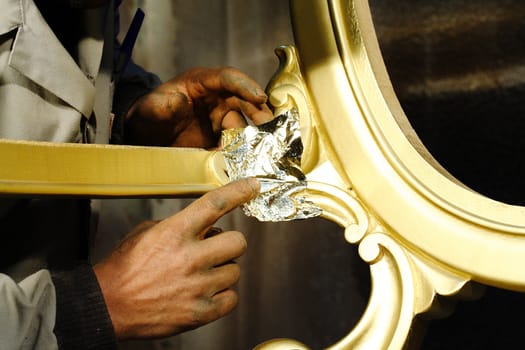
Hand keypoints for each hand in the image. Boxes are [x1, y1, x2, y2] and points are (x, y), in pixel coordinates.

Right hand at [93, 178, 258, 338]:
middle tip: (215, 250)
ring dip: (222, 271)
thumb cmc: (124, 269)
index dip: (238, 191)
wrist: (107, 306)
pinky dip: (222, 296)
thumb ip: (177, 226)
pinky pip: (232, 299)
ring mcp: (197, 286)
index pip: (215, 204)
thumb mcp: (145, 233)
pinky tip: (205, 293)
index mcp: (175, 232)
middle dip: (229, 245)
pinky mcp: (200, 312)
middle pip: (238, 242)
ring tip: (201, 275)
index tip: (252, 186)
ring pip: (235, 271)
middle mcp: (190, 257)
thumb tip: (202, 227)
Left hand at [124, 67, 272, 147]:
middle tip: (271, 129)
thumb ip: (164, 105)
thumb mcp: (152, 108)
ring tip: (261, 151)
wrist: (144, 137)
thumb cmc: (148, 114)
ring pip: (243, 126)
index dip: (246, 86)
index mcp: (202, 82)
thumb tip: (179, 101)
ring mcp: (220, 119)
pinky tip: (247, 163)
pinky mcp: (220, 139)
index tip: (260, 98)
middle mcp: (217, 99)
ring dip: (253, 138)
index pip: (229, 78)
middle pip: (244, 102)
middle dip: (259, 114)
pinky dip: (242, 154)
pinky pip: (236, 145)